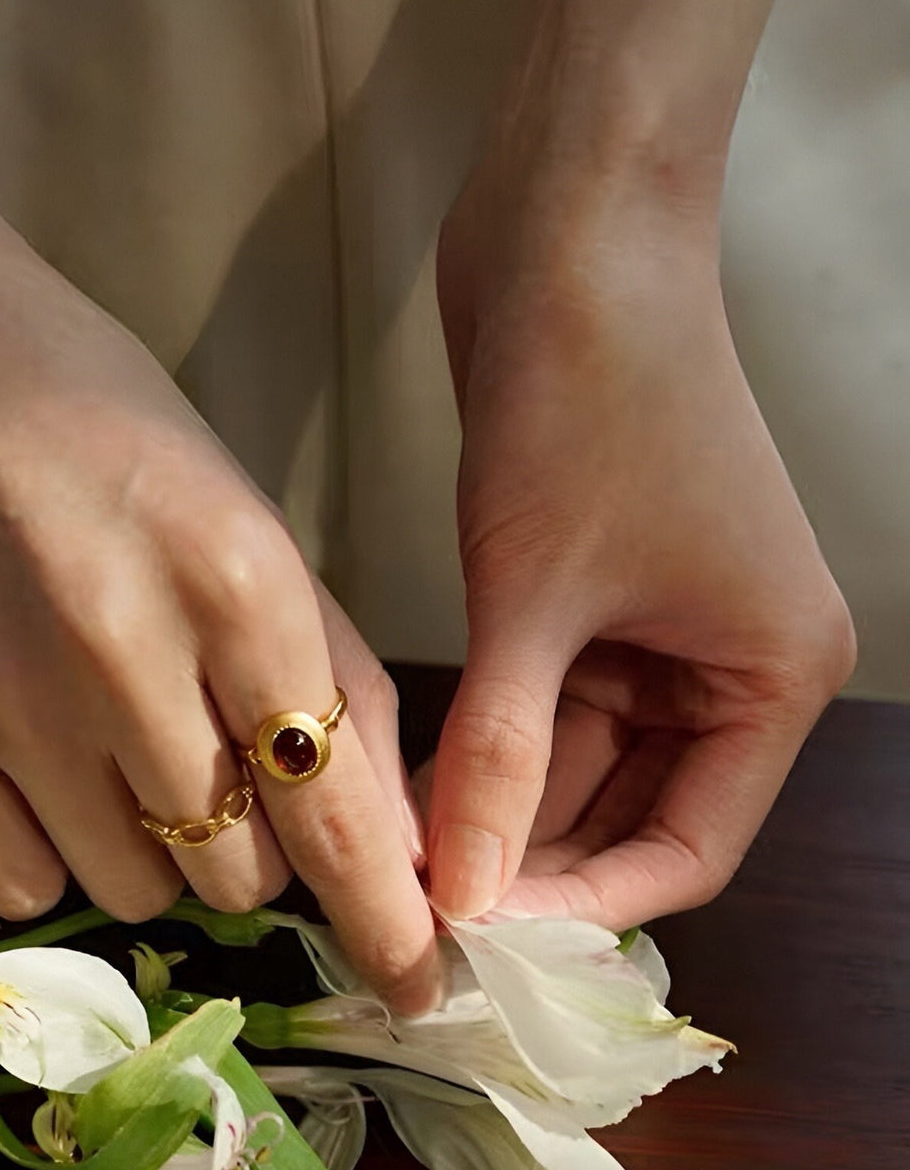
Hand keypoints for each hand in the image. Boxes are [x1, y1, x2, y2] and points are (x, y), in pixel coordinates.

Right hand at [0, 54, 434, 1010]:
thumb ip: (330, 671)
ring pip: (136, 890)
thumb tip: (392, 831)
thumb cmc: (105, 429)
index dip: (386, 919)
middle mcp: (126, 653)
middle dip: (256, 843)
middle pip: (241, 872)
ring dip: (155, 846)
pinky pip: (22, 882)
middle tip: (216, 760)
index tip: (416, 985)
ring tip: (114, 737)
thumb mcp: (250, 520)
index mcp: (239, 582)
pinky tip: (43, 757)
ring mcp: (4, 700)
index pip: (336, 810)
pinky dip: (56, 844)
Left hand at [424, 173, 855, 928]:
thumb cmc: (588, 401)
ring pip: (572, 763)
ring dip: (491, 805)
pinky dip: (482, 740)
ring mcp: (661, 629)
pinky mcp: (594, 592)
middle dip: (526, 860)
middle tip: (419, 911)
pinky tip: (410, 783)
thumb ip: (498, 756)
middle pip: (628, 813)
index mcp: (772, 675)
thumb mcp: (537, 599)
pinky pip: (541, 701)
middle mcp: (730, 663)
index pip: (686, 848)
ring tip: (396, 857)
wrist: (571, 232)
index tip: (477, 937)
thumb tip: (457, 897)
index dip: (581, 906)